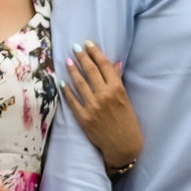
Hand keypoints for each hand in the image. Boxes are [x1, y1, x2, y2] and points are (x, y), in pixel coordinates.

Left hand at [63, 41, 141, 171]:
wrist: (123, 146)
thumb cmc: (128, 122)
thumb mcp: (126, 100)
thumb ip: (118, 81)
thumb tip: (114, 63)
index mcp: (117, 89)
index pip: (104, 65)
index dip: (95, 52)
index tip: (88, 44)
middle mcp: (104, 95)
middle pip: (90, 71)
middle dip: (82, 56)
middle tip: (75, 47)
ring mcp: (92, 107)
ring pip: (79, 83)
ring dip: (72, 70)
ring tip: (68, 60)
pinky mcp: (83, 118)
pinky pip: (72, 101)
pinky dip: (66, 91)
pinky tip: (62, 82)